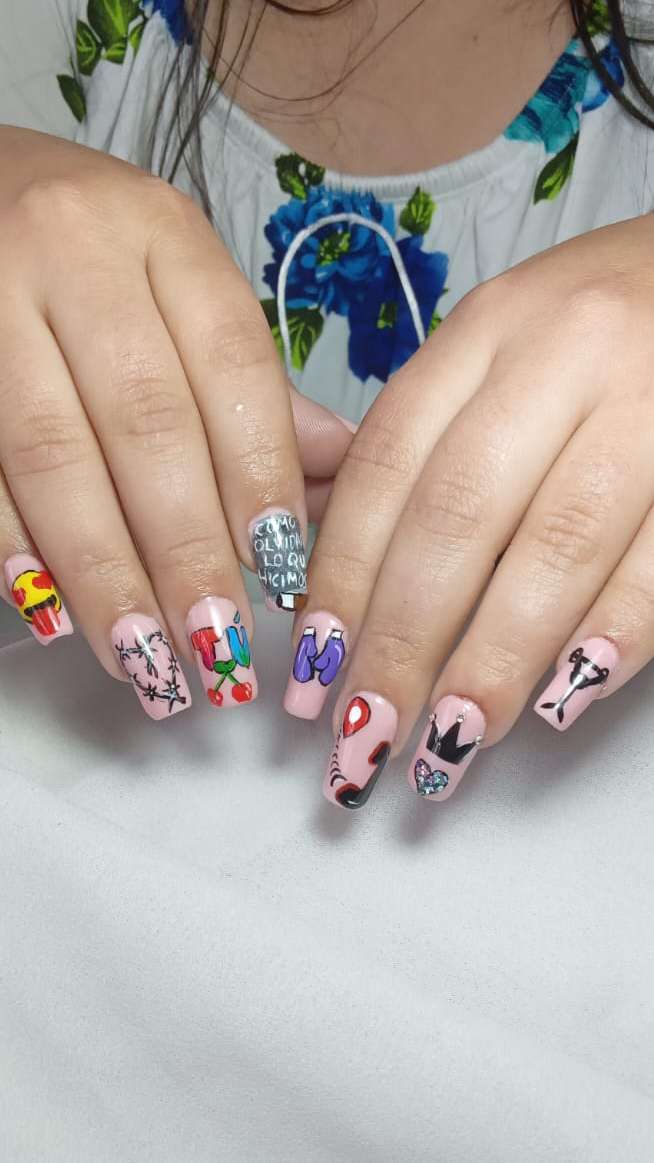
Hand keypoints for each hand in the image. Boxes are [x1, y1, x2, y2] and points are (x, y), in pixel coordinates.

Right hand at [0, 126, 349, 717]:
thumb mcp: (178, 283)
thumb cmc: (91, 252)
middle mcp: (74, 252)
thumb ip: (252, 385)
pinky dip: (12, 545)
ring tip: (145, 658)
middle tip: (217, 646)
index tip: (283, 571)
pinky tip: (50, 612)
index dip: (260, 476)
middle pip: (145, 422)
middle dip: (186, 549)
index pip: (231, 365)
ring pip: (54, 455)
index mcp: (162, 233)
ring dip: (103, 571)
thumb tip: (344, 478)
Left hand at [285, 214, 653, 806]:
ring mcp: (647, 402)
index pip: (389, 463)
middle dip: (404, 639)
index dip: (342, 575)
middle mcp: (563, 355)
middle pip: (459, 515)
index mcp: (489, 328)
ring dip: (496, 656)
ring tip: (452, 741)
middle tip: (367, 734)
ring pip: (556, 545)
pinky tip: (564, 696)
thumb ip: (428, 445)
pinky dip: (613, 632)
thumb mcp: (504, 352)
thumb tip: (331, 576)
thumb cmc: (603, 332)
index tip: (313, 668)